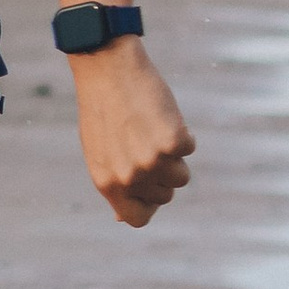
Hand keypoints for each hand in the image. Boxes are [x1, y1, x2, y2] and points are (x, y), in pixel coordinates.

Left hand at [72, 41, 195, 225]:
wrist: (107, 70)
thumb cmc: (103, 111)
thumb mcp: (99, 154)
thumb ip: (114, 185)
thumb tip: (122, 217)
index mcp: (107, 183)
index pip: (137, 218)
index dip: (147, 203)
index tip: (148, 185)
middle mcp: (128, 178)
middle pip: (165, 195)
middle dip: (161, 173)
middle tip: (142, 142)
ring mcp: (151, 161)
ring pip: (181, 176)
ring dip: (174, 155)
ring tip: (152, 129)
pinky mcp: (171, 142)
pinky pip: (189, 148)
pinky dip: (183, 133)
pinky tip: (162, 116)